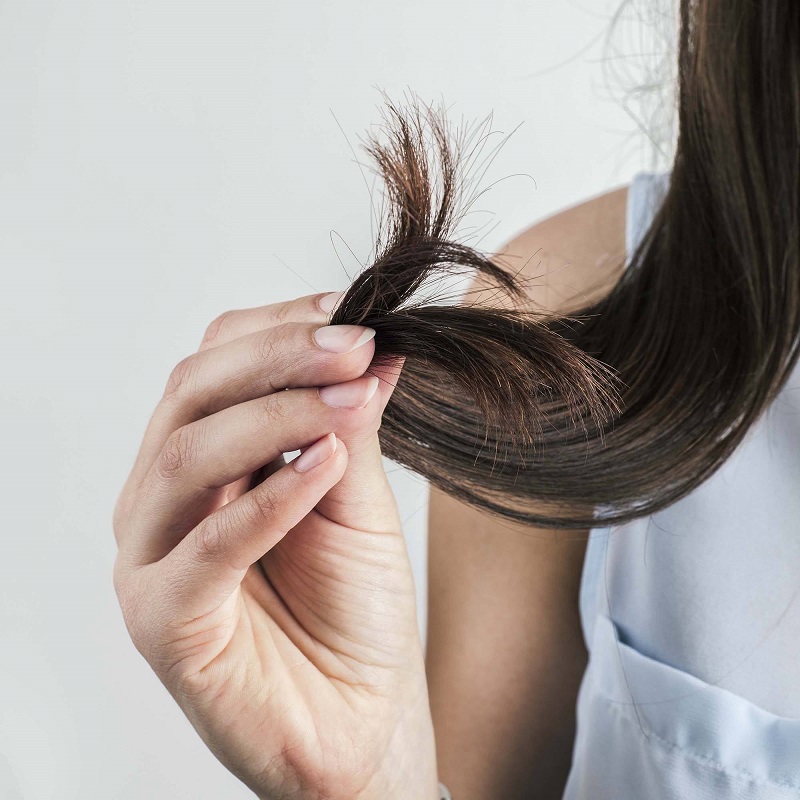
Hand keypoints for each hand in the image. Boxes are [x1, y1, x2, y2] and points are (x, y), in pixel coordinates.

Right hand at [112, 292, 438, 799]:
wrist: (361, 718)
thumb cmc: (355, 609)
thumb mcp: (358, 500)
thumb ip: (351, 428)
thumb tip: (372, 348)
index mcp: (202, 461)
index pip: (215, 363)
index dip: (280, 331)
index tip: (352, 316)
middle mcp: (163, 499)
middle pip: (193, 395)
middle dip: (279, 360)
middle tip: (354, 346)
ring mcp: (152, 558)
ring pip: (190, 456)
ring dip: (278, 415)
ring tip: (352, 398)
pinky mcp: (164, 620)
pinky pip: (207, 546)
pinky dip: (269, 498)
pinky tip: (325, 465)